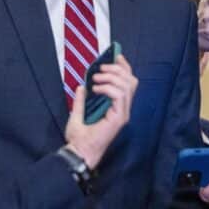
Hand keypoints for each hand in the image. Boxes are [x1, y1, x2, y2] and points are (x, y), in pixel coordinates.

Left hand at [64, 54, 137, 168]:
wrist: (78, 151)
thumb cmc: (79, 137)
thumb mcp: (78, 113)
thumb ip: (81, 100)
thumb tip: (82, 86)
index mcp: (118, 107)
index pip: (128, 82)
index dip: (124, 67)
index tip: (115, 56)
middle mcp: (124, 109)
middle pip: (131, 81)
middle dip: (117, 69)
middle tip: (100, 69)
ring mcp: (123, 113)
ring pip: (127, 85)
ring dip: (111, 76)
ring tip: (95, 79)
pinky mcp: (119, 118)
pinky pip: (119, 95)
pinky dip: (107, 87)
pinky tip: (96, 89)